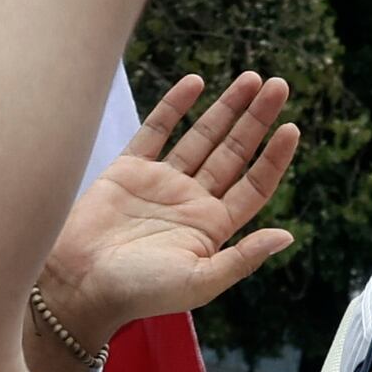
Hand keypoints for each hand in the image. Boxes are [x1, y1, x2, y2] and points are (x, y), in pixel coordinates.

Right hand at [35, 72, 303, 371]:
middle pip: (234, 152)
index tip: (292, 127)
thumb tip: (287, 236)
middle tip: (279, 85)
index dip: (274, 157)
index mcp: (212, 227)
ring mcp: (161, 183)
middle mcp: (191, 201)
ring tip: (252, 78)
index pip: (254, 185)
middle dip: (256, 119)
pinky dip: (175, 106)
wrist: (79, 285)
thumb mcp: (199, 282)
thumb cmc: (139, 292)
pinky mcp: (128, 170)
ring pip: (202, 136)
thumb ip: (243, 259)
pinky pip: (157, 130)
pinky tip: (196, 83)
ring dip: (226, 107)